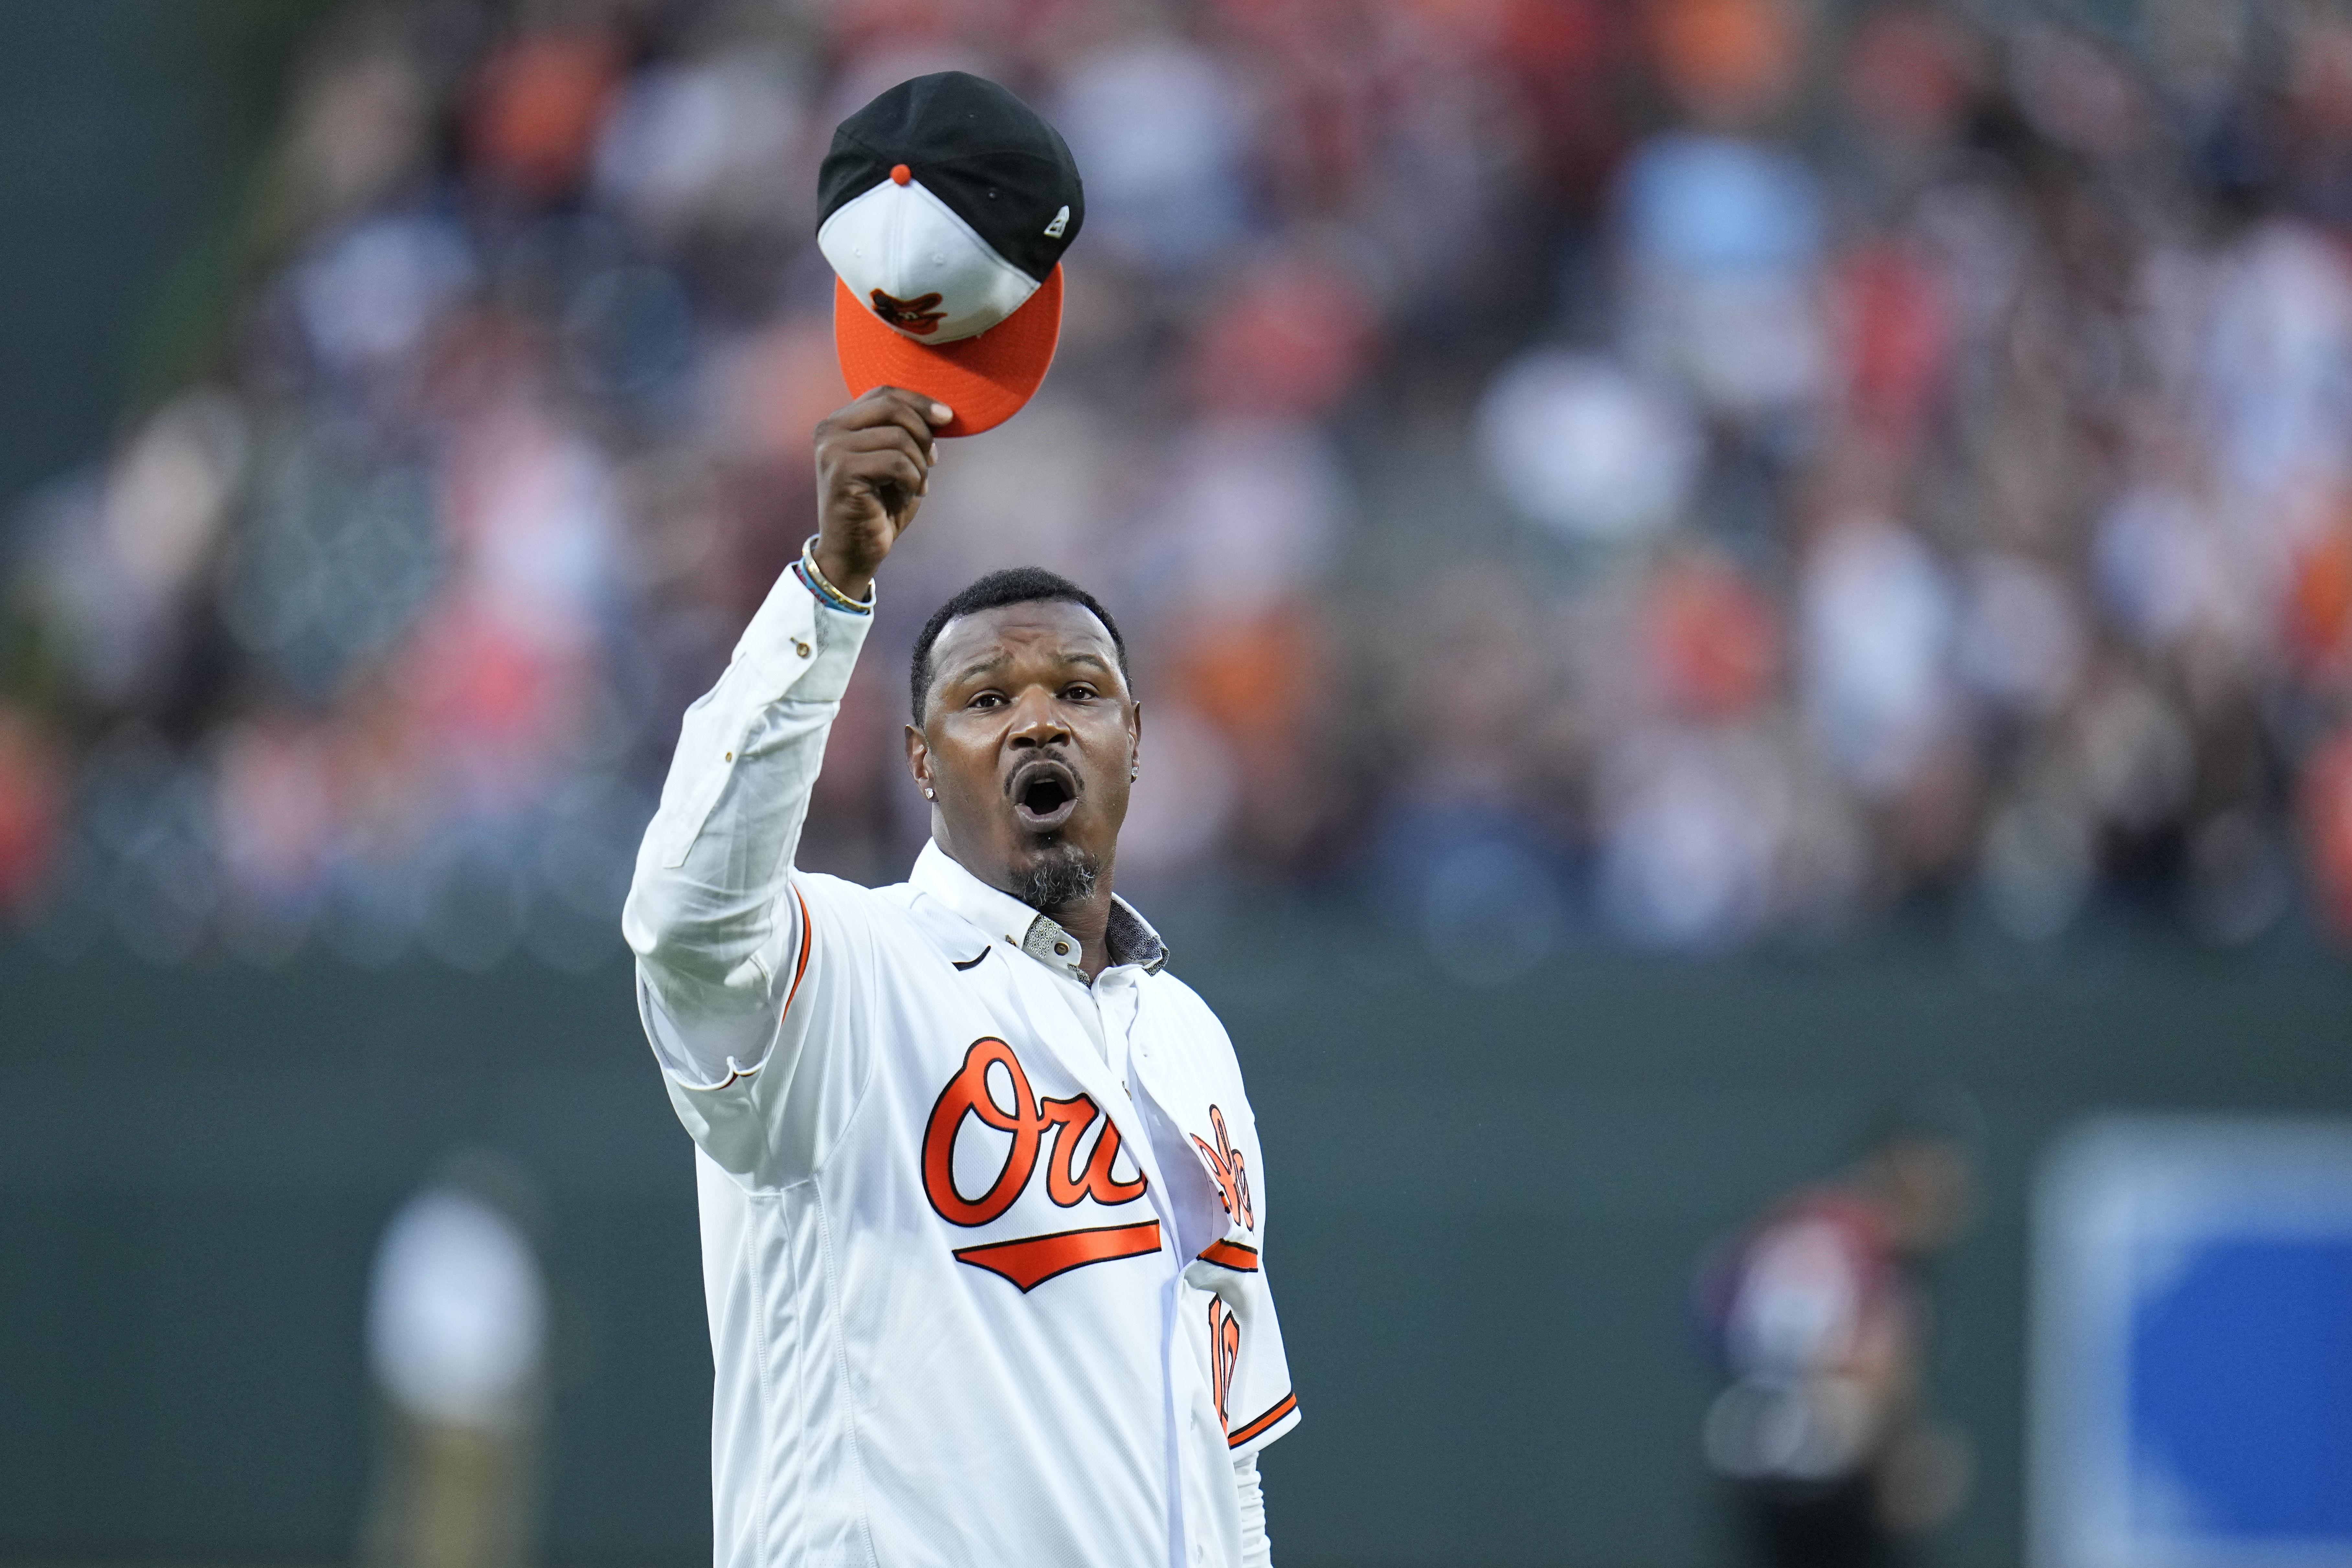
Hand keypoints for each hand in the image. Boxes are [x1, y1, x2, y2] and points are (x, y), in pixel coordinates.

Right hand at [813, 386, 952, 600]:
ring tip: (916, 485)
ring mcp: (832, 450)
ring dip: (918, 464)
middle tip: (931, 461)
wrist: (855, 551)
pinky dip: (913, 479)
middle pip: (892, 407)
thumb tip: (940, 412)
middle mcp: (829, 430)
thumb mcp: (895, 461)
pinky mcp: (841, 472)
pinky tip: (910, 494)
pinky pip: (896, 462)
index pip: (884, 393)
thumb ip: (906, 433)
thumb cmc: (879, 507)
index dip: (920, 401)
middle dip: (923, 433)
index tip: (947, 417)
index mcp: (839, 422)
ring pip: (898, 437)